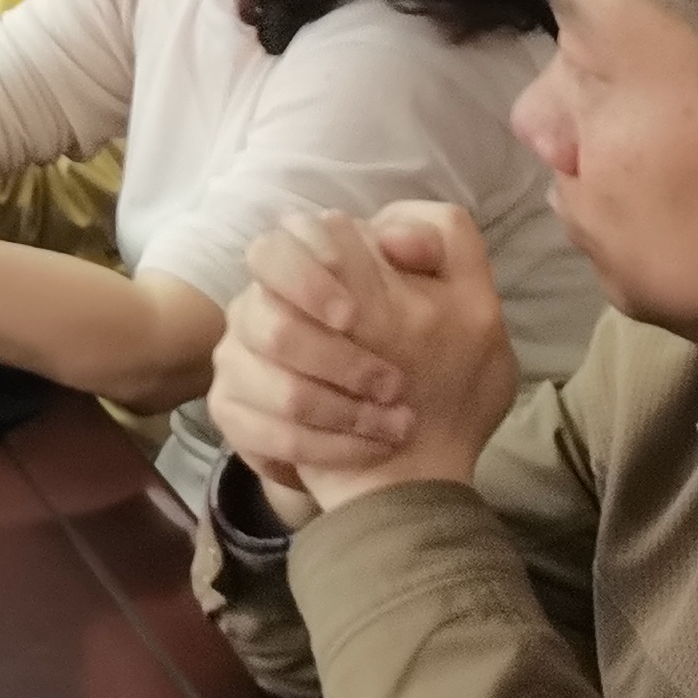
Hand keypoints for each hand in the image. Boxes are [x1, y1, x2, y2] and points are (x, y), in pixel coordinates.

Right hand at [211, 204, 513, 513]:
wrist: (409, 460)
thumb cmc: (435, 372)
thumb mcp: (466, 305)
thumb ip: (448, 244)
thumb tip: (396, 237)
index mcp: (311, 268)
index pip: (278, 245)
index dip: (307, 279)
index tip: (350, 317)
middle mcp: (262, 306)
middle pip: (267, 321)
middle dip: (336, 362)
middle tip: (393, 387)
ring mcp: (238, 359)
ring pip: (270, 384)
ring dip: (341, 412)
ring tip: (394, 426)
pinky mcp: (231, 409)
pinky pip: (259, 429)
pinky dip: (323, 448)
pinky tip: (367, 451)